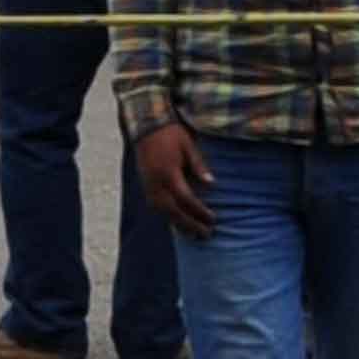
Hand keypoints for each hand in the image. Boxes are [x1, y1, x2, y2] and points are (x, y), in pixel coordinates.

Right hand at [133, 120, 214, 241]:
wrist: (145, 125)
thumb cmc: (171, 134)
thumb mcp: (188, 145)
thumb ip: (198, 165)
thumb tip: (211, 184)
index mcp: (168, 172)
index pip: (186, 198)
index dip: (199, 211)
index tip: (213, 219)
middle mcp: (156, 181)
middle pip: (172, 210)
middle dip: (189, 224)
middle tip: (206, 234)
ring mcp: (148, 183)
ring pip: (161, 211)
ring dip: (177, 223)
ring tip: (192, 234)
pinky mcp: (144, 183)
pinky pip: (155, 205)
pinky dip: (167, 215)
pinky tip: (177, 221)